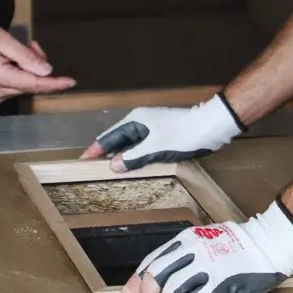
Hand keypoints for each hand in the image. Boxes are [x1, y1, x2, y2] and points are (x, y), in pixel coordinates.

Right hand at [0, 21, 74, 104]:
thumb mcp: (2, 39)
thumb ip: (25, 57)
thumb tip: (46, 72)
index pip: (34, 85)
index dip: (55, 84)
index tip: (71, 82)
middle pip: (30, 84)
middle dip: (38, 66)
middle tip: (32, 44)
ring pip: (24, 85)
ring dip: (28, 68)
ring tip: (20, 48)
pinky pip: (15, 86)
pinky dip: (19, 73)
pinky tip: (12, 60)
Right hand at [81, 92, 241, 169]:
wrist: (211, 126)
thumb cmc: (183, 135)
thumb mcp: (156, 148)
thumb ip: (133, 157)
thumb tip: (112, 165)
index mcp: (135, 121)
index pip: (108, 137)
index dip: (94, 150)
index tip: (81, 162)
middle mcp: (140, 122)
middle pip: (117, 140)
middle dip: (105, 154)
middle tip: (92, 170)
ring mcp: (151, 128)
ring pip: (129, 145)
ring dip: (121, 157)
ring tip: (109, 172)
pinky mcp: (161, 135)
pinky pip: (141, 147)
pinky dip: (134, 157)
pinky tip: (133, 167)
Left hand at [122, 199, 292, 292]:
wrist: (269, 243)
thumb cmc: (237, 243)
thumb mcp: (205, 238)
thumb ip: (183, 254)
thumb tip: (156, 276)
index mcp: (188, 238)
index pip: (153, 260)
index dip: (137, 279)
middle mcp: (194, 251)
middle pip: (157, 276)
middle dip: (151, 291)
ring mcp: (207, 267)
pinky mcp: (221, 283)